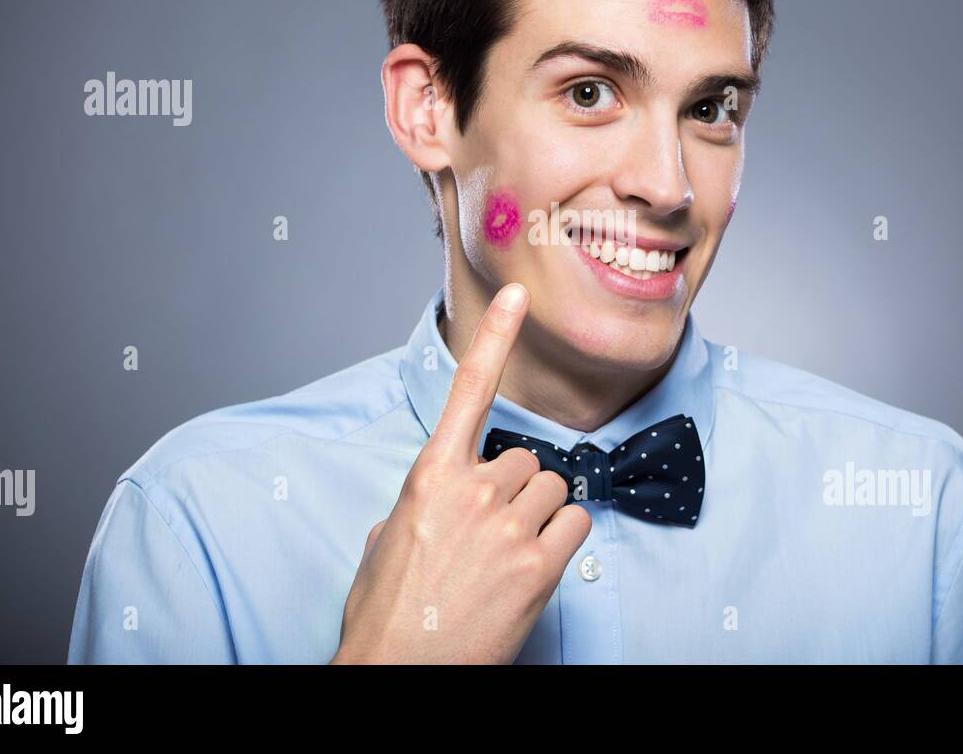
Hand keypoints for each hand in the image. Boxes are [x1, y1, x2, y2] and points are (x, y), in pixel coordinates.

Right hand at [331, 283, 592, 662]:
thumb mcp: (386, 539)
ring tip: (508, 554)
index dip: (496, 336)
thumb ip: (423, 500)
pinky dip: (563, 540)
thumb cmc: (386, 609)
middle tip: (492, 532)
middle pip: (528, 458)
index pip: (469, 390)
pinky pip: (576, 524)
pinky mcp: (539, 566)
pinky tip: (534, 566)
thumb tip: (443, 498)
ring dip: (541, 515)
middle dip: (518, 488)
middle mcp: (473, 491)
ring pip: (555, 489)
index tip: (516, 293)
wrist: (398, 670)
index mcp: (430, 476)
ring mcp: (509, 527)